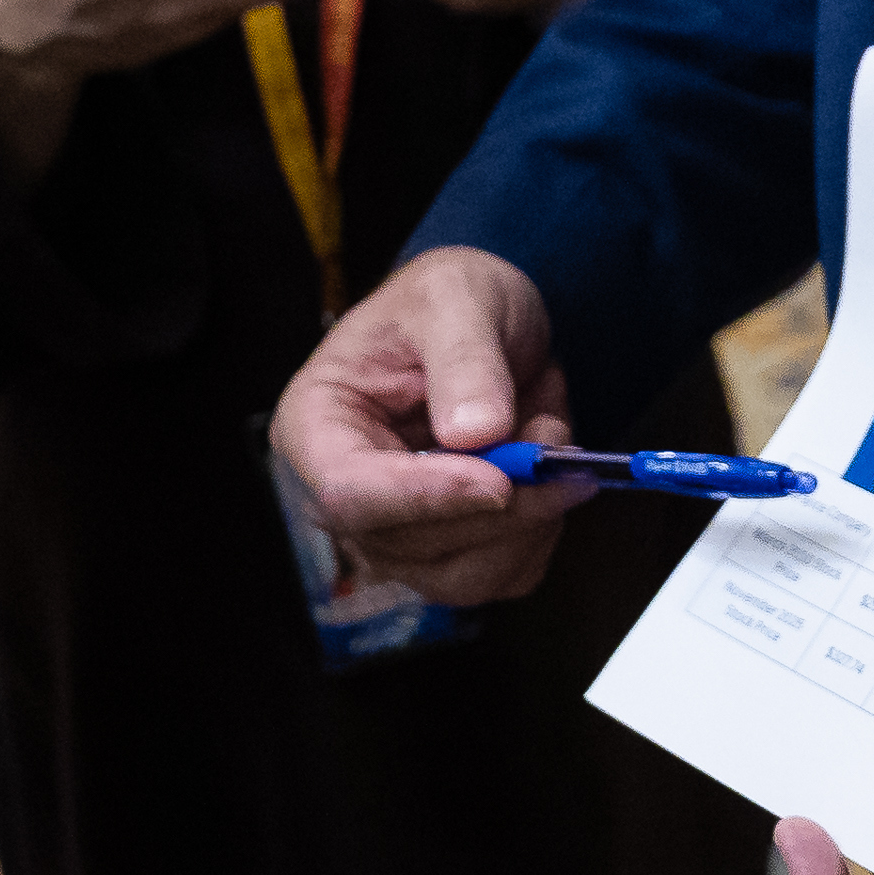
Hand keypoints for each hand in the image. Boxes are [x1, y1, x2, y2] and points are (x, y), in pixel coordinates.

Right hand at [263, 247, 583, 603]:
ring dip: (531, 518)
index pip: (348, 492)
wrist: (480, 322)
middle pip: (414, 543)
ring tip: (549, 438)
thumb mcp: (455, 297)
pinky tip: (546, 476)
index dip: (424, 496)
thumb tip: (476, 433)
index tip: (499, 479)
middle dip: (502, 505)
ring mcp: (395, 534)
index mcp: (315, 427)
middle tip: (558, 445)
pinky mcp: (448, 553)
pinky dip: (542, 533)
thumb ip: (464, 359)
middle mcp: (345, 496)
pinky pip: (502, 577)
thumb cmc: (446, 301)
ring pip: (465, 575)